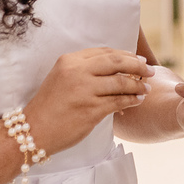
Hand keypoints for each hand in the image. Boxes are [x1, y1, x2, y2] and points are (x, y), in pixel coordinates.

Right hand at [23, 48, 153, 154]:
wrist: (33, 130)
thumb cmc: (50, 106)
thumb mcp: (62, 77)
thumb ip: (85, 70)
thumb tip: (117, 66)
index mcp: (70, 61)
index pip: (105, 52)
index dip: (125, 55)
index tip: (138, 59)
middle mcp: (77, 72)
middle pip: (116, 62)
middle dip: (137, 65)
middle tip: (149, 71)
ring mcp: (85, 91)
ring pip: (121, 82)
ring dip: (138, 85)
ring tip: (146, 88)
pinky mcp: (91, 110)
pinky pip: (119, 101)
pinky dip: (132, 100)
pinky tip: (138, 100)